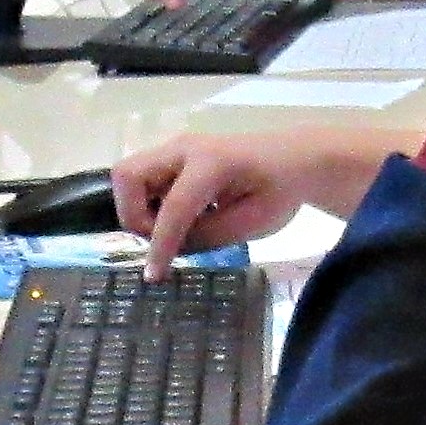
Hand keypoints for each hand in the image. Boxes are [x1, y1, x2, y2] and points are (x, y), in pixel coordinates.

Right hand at [110, 124, 387, 263]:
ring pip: (131, 176)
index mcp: (212, 164)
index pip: (173, 209)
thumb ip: (209, 236)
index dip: (160, 246)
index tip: (154, 276)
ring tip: (172, 228)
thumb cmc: (281, 190)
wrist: (297, 159)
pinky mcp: (177, 157)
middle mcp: (186, 148)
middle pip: (128, 175)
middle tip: (158, 239)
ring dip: (140, 207)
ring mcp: (178, 149)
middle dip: (133, 214)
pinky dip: (151, 200)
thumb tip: (173, 246)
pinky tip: (183, 215)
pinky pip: (147, 178)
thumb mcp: (253, 223)